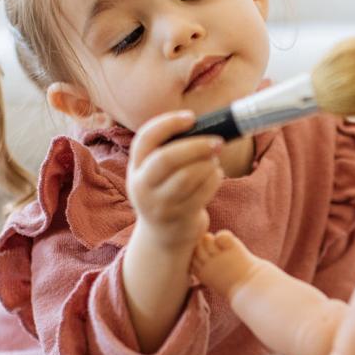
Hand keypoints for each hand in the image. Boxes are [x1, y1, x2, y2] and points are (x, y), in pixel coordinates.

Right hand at [127, 110, 223, 250]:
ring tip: (215, 159)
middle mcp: (143, 186)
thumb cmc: (167, 192)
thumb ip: (170, 151)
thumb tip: (206, 126)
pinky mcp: (179, 217)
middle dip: (196, 146)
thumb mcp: (156, 173)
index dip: (168, 124)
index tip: (192, 118)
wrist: (164, 236)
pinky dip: (214, 179)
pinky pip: (202, 193)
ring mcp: (160, 204)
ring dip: (207, 164)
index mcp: (136, 167)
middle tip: (218, 141)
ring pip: (187, 177)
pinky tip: (217, 174)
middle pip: (167, 159)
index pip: (145, 138)